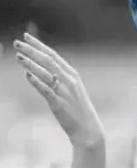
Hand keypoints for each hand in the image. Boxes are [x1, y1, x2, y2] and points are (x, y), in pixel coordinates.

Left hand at [14, 32, 104, 147]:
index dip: (38, 45)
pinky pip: (46, 90)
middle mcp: (70, 81)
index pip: (53, 55)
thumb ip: (59, 80)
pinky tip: (27, 75)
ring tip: (18, 56)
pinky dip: (37, 82)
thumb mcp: (72, 91)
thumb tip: (40, 72)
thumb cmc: (78, 111)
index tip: (26, 37)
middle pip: (48, 61)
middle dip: (32, 50)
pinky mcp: (59, 104)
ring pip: (46, 73)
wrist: (88, 130)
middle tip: (17, 43)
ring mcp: (65, 92)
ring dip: (31, 63)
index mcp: (73, 75)